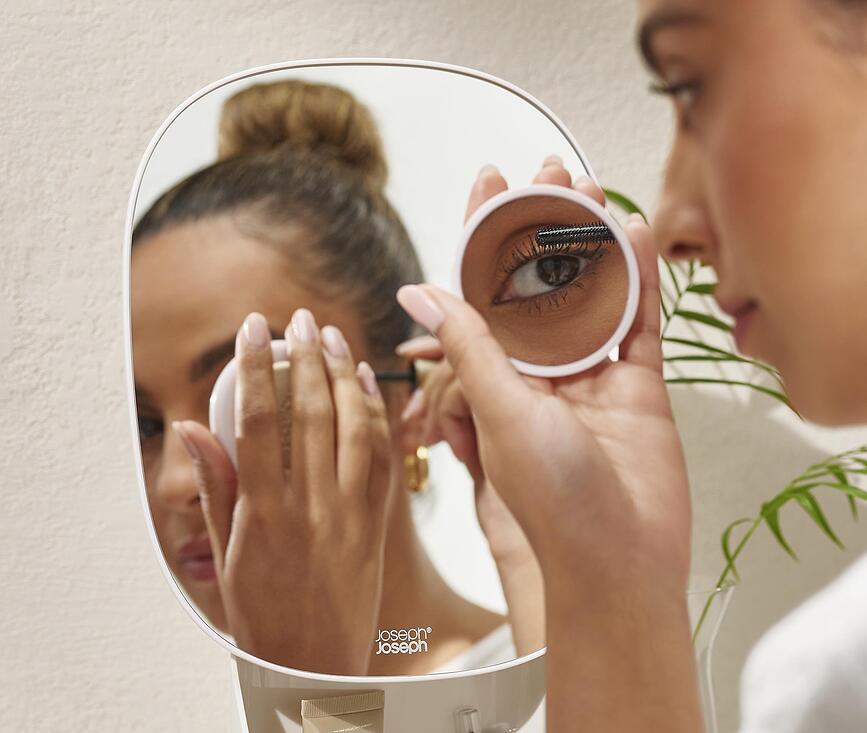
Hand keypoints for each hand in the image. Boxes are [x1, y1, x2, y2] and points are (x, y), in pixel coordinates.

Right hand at [174, 309, 391, 674]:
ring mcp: (351, 513)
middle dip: (306, 356)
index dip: (256, 367)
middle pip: (311, 413)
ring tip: (333, 337)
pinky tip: (365, 385)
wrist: (316, 664)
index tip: (254, 329)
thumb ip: (214, 486)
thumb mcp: (225, 553)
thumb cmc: (262, 613)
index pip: (259, 422)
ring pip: (352, 427)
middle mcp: (311, 506)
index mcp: (264, 513)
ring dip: (344, 375)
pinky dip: (375, 414)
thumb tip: (192, 427)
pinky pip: (381, 457)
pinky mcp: (378, 522)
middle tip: (300, 318)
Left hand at [395, 159, 701, 731]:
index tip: (489, 182)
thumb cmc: (552, 502)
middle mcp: (541, 370)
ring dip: (590, 240)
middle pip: (541, 281)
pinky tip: (633, 233)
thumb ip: (470, 345)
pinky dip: (639, 278)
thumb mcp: (501, 410)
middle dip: (543, 224)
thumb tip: (419, 292)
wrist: (618, 560)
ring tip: (588, 187)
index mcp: (498, 374)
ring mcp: (592, 375)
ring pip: (590, 292)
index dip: (485, 233)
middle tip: (548, 171)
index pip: (485, 289)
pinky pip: (638, 321)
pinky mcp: (638, 385)